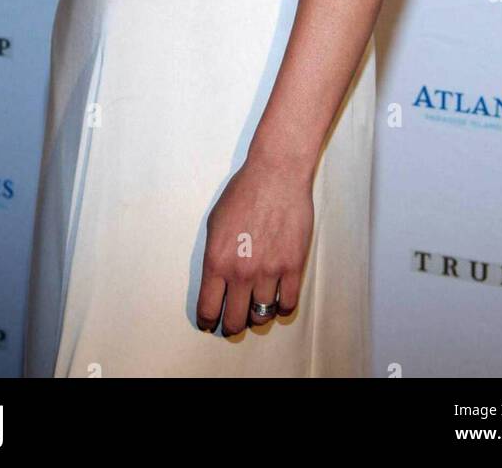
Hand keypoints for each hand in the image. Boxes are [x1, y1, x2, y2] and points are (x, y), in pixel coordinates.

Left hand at [196, 154, 314, 335]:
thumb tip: (217, 282)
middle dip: (231, 325)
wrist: (276, 175)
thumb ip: (215, 256)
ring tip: (255, 311)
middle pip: (234, 320)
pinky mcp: (293, 266)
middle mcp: (241, 271)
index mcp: (217, 261)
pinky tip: (277, 301)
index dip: (208, 321)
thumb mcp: (215, 223)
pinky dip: (281, 309)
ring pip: (261, 316)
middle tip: (232, 323)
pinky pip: (287, 304)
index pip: (208, 309)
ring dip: (256, 317)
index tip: (210, 323)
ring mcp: (269, 271)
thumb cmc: (244, 193)